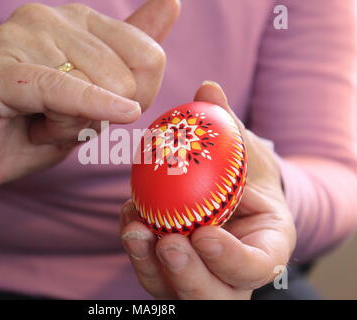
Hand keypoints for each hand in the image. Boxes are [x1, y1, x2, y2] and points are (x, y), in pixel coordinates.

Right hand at [0, 0, 180, 243]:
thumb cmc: (37, 125)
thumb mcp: (97, 92)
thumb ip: (132, 50)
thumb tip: (172, 2)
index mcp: (77, 21)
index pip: (148, 56)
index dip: (137, 99)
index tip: (101, 111)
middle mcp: (49, 17)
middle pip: (127, 76)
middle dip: (102, 116)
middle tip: (61, 120)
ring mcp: (19, 37)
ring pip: (95, 88)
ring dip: (73, 126)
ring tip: (40, 123)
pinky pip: (61, 89)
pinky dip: (87, 106)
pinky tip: (103, 117)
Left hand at [120, 81, 295, 298]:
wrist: (230, 193)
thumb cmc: (245, 173)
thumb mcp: (244, 149)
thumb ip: (227, 124)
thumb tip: (207, 87)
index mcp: (265, 248)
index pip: (256, 268)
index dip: (230, 259)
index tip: (203, 233)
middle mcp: (232, 274)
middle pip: (213, 296)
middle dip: (188, 275)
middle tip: (168, 243)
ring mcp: (199, 276)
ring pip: (174, 290)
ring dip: (150, 264)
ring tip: (135, 229)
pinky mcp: (169, 272)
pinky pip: (150, 270)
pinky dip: (137, 247)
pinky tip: (129, 217)